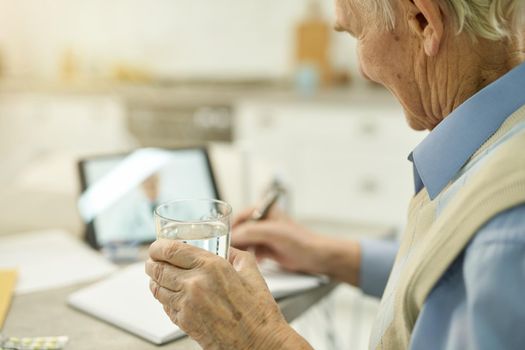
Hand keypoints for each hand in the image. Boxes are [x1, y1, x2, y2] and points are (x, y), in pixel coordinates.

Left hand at [146, 239, 311, 349]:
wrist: (258, 343)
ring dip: (154, 280)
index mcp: (211, 266)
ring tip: (156, 276)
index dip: (158, 247)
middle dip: (152, 262)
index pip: (171, 250)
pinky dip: (163, 297)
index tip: (157, 246)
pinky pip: (165, 306)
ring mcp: (187, 305)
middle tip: (153, 260)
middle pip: (159, 268)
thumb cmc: (258, 311)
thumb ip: (235, 254)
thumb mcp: (251, 271)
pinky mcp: (184, 322)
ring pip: (157, 288)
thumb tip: (226, 247)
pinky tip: (168, 294)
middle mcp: (195, 284)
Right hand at [233, 207, 361, 284]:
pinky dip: (247, 257)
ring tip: (235, 259)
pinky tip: (250, 263)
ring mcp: (263, 235)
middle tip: (225, 253)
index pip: (237, 217)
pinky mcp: (266, 248)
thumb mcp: (272, 233)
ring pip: (243, 242)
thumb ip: (250, 232)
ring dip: (239, 251)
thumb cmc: (300, 240)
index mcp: (262, 210)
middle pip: (238, 230)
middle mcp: (261, 221)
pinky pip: (249, 252)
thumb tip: (231, 237)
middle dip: (232, 242)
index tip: (220, 241)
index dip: (227, 229)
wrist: (316, 256)